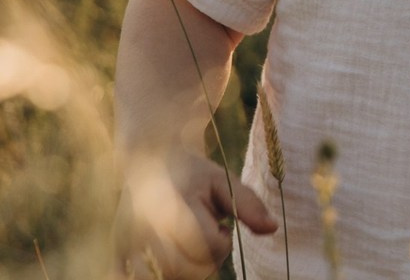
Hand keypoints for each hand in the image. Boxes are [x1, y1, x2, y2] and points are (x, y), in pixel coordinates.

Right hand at [114, 148, 276, 279]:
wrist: (149, 161)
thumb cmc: (192, 173)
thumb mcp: (223, 179)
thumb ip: (249, 204)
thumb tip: (273, 228)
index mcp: (174, 206)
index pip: (205, 246)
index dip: (222, 243)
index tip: (222, 228)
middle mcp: (146, 228)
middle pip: (184, 270)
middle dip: (205, 262)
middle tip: (205, 240)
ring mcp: (127, 245)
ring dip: (183, 273)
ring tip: (187, 249)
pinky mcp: (117, 256)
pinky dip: (160, 277)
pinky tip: (170, 259)